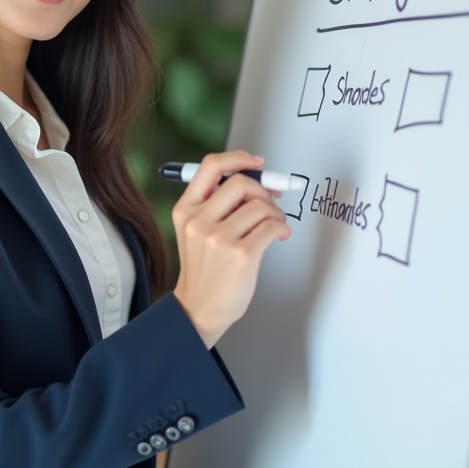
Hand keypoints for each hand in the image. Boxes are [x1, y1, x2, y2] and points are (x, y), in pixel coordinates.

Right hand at [171, 151, 291, 348]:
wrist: (199, 308)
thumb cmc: (204, 270)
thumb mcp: (195, 231)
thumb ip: (217, 204)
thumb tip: (256, 180)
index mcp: (185, 210)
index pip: (211, 167)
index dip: (238, 158)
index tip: (256, 163)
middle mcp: (198, 221)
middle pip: (241, 183)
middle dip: (263, 190)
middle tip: (269, 202)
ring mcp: (219, 239)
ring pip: (260, 206)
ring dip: (275, 213)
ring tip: (273, 225)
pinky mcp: (241, 255)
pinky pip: (272, 226)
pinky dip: (283, 228)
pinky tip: (279, 236)